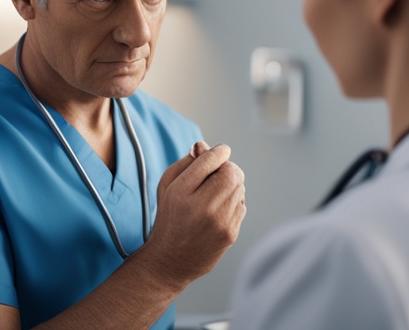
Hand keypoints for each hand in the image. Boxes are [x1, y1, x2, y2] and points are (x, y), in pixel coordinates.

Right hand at [142, 141, 245, 286]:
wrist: (171, 261)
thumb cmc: (169, 218)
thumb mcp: (167, 186)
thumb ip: (186, 163)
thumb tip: (204, 146)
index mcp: (181, 192)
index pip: (211, 159)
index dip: (219, 151)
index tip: (220, 151)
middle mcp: (201, 207)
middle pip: (232, 172)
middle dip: (227, 168)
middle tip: (218, 173)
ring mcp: (219, 222)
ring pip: (239, 187)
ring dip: (232, 184)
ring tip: (215, 193)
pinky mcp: (230, 234)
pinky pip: (242, 204)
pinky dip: (234, 201)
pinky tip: (218, 210)